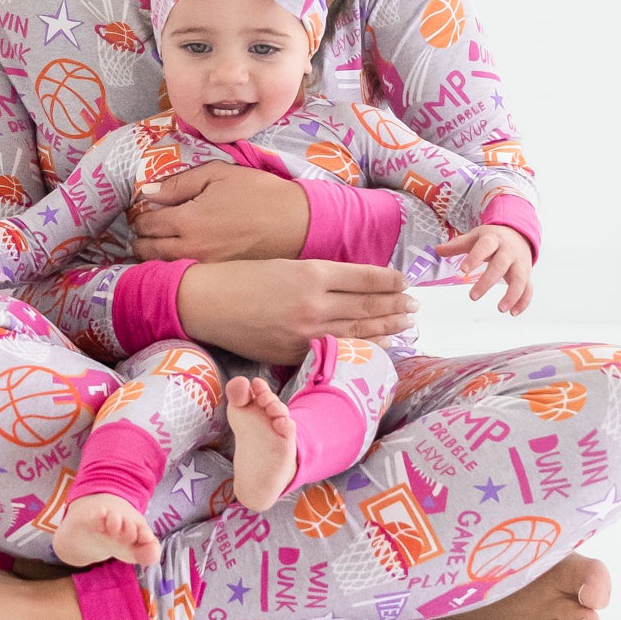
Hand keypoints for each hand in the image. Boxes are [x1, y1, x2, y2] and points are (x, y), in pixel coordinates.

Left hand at [131, 163, 309, 262]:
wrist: (296, 222)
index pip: (147, 224)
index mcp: (187, 220)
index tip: (141, 215)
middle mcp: (191, 249)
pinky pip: (186, 277)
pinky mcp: (219, 279)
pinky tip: (178, 261)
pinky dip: (175, 270)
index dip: (140, 219)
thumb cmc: (258, 193)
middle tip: (140, 235)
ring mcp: (205, 268)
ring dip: (153, 259)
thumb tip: (148, 193)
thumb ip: (179, 183)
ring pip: (164, 268)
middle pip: (149, 251)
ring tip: (153, 249)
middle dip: (140, 242)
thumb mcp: (218, 174)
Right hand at [177, 259, 416, 365]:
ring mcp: (306, 333)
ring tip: (406, 323)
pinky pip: (336, 349)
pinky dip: (359, 345)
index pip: (364, 279)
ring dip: (386, 327)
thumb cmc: (239, 276)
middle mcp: (314, 304)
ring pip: (357, 330)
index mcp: (311, 274)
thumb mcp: (284, 265)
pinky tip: (375, 344)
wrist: (205, 302)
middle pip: (367, 306)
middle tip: (415, 305)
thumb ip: (318, 276)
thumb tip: (351, 285)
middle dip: (395, 305)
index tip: (404, 281)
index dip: (389, 281)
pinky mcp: (295, 354)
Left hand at [436, 225, 533, 314]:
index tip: (463, 270)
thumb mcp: (475, 238)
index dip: (475, 257)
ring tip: (500, 309)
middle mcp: (508, 252)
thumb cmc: (492, 239)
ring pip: (520, 279)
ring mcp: (520, 263)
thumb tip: (438, 250)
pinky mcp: (527, 274)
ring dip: (512, 295)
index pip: (484, 247)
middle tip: (472, 297)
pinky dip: (523, 301)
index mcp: (493, 240)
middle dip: (488, 281)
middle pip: (500, 265)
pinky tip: (513, 312)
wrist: (518, 234)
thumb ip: (457, 245)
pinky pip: (528, 288)